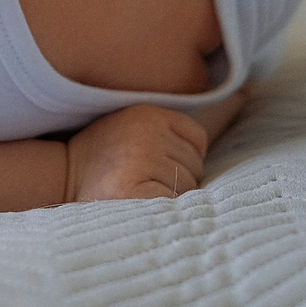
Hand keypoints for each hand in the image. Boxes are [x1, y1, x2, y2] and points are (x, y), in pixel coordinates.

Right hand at [65, 92, 249, 201]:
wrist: (57, 185)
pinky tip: (136, 207)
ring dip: (169, 199)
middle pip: (196, 165)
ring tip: (133, 194)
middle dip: (175, 180)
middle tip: (136, 182)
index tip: (148, 165)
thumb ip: (175, 124)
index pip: (196, 140)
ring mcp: (143, 161)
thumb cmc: (103, 163)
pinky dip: (164, 215)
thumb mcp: (135, 129)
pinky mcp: (137, 192)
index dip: (179, 159)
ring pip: (189, 187)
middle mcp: (147, 133)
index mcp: (148, 113)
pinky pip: (177, 207)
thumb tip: (248, 92)